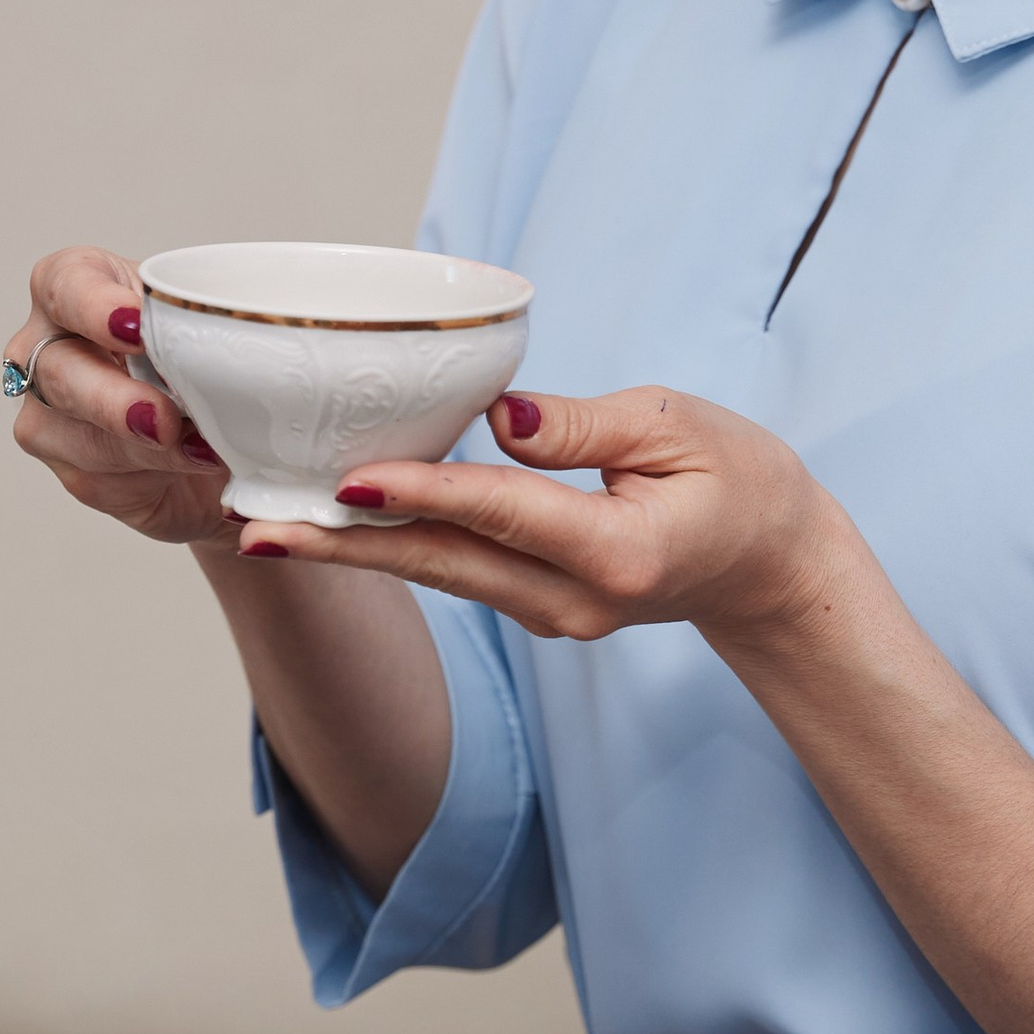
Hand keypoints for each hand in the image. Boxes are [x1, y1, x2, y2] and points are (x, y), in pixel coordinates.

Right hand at [7, 250, 239, 551]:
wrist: (219, 432)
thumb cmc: (205, 356)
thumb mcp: (215, 326)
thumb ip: (218, 327)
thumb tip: (263, 348)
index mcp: (78, 289)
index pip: (63, 283)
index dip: (92, 305)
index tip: (133, 325)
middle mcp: (51, 348)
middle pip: (56, 369)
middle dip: (110, 398)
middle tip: (164, 418)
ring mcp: (51, 413)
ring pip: (70, 434)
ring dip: (137, 447)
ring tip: (197, 450)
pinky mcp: (72, 469)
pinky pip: (97, 477)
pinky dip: (150, 474)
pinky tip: (189, 467)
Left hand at [238, 383, 852, 660]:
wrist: (773, 565)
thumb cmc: (740, 480)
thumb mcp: (679, 426)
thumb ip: (586, 426)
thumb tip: (501, 416)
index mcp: (620, 554)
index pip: (505, 513)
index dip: (424, 493)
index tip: (349, 479)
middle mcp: (577, 602)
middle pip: (445, 565)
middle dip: (347, 547)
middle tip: (260, 528)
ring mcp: (554, 616)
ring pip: (440, 576)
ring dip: (354, 553)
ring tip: (269, 530)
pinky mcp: (537, 608)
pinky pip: (457, 573)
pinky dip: (395, 548)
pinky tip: (334, 527)